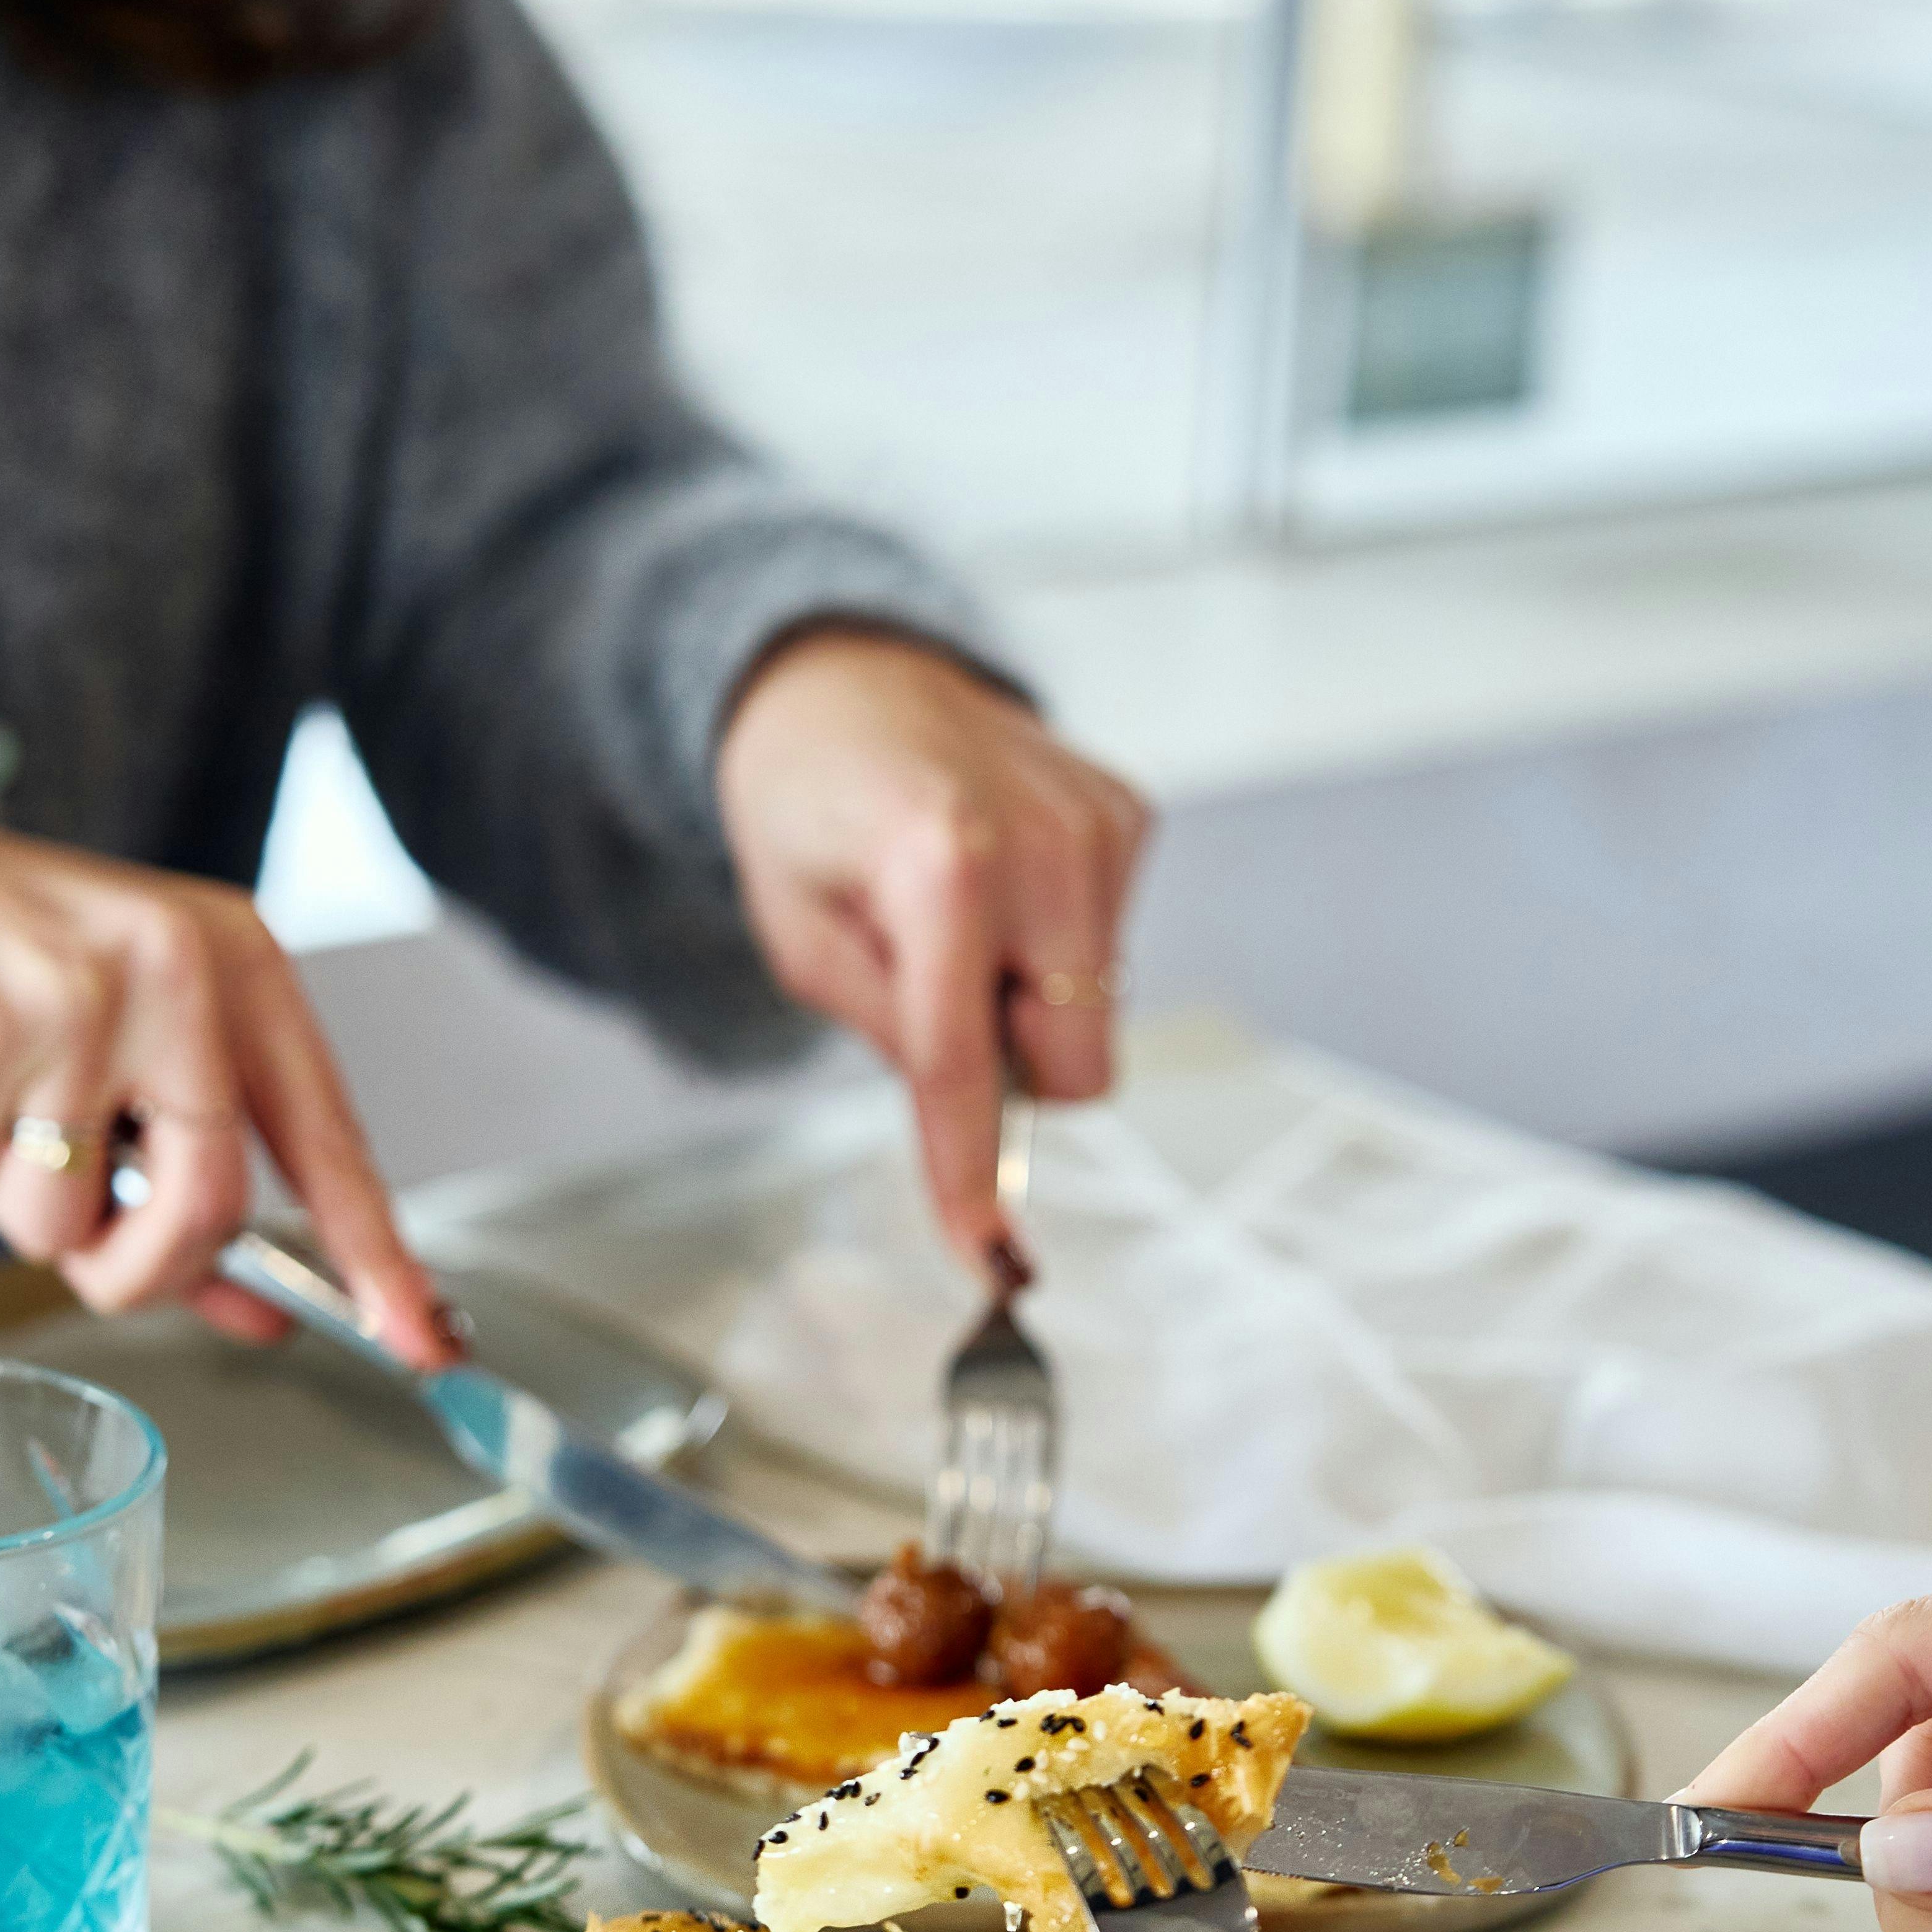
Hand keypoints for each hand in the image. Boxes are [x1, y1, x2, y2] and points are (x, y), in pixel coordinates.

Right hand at [0, 820, 448, 1362]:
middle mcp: (172, 972)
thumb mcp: (148, 1040)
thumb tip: (260, 1307)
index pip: (329, 1138)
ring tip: (4, 1114)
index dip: (374, 1251)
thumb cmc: (30, 968)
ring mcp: (72, 1000)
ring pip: (65, 1221)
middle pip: (205, 1204)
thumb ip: (205, 1172)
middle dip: (151, 1268)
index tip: (417, 1333)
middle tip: (107, 1256)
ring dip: (27, 1209)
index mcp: (238, 968)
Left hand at [714, 631, 1149, 1269]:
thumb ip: (891, 1031)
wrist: (844, 683)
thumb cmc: (810, 810)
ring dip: (1031, 1000)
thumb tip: (980, 1110)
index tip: (984, 1247)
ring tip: (962, 922)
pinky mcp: (1130, 815)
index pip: (967, 1062)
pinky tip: (1002, 888)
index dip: (969, 1168)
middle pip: (1077, 1063)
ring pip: (1100, 1013)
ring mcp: (1100, 823)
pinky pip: (1111, 948)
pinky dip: (1054, 945)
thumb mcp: (802, 941)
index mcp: (941, 867)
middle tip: (938, 998)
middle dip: (1014, 1066)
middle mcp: (1043, 841)